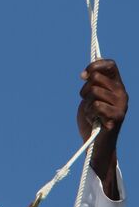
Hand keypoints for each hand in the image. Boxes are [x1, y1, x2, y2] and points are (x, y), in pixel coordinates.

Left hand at [77, 59, 127, 199]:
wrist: (96, 142)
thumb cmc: (92, 117)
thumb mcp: (91, 95)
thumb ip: (93, 82)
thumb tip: (90, 67)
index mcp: (116, 85)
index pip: (110, 64)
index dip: (95, 66)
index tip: (83, 76)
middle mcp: (122, 92)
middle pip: (96, 77)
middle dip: (85, 89)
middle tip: (87, 101)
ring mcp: (121, 105)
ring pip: (94, 91)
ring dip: (87, 104)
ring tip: (92, 113)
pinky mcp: (118, 117)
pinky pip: (96, 105)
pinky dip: (90, 113)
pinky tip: (94, 120)